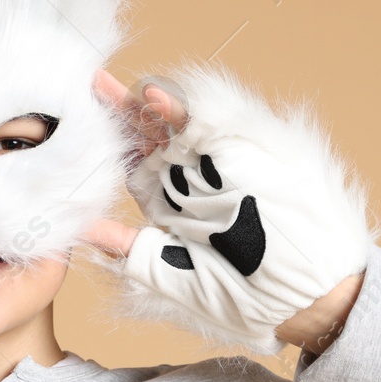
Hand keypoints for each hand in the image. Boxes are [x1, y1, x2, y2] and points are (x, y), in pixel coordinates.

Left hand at [82, 67, 372, 354]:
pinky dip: (177, 106)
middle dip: (117, 114)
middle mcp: (191, 180)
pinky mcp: (240, 150)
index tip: (73, 135)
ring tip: (104, 85)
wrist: (307, 295)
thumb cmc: (245, 296)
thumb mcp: (172, 276)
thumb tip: (82, 232)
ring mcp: (214, 163)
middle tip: (89, 87)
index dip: (104, 149)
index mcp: (172, 207)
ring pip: (169, 124)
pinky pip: (204, 122)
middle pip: (145, 138)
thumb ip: (128, 250)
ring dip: (139, 103)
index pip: (132, 167)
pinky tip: (152, 97)